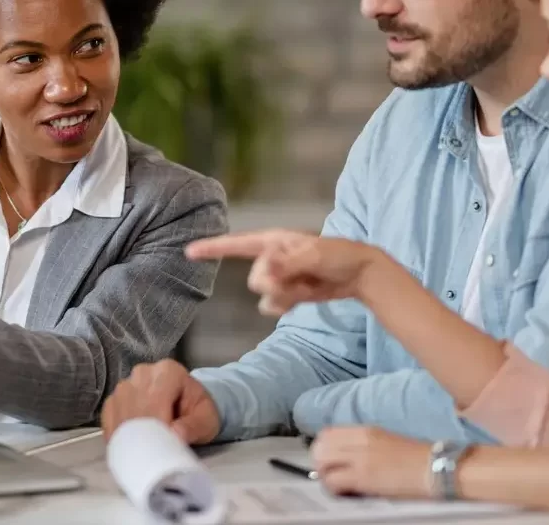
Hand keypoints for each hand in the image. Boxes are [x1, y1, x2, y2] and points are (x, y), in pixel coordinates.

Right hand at [100, 360, 220, 444]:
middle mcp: (143, 374)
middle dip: (143, 435)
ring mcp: (125, 385)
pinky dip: (118, 437)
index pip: (156, 400)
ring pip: (120, 414)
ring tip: (143, 454)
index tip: (164, 449)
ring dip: (129, 437)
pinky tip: (130, 449)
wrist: (187, 406)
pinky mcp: (113, 400)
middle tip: (153, 456)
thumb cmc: (198, 412)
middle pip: (136, 407)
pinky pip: (110, 420)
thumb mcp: (207, 420)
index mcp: (168, 372)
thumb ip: (194, 426)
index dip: (158, 427)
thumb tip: (176, 434)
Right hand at [185, 229, 382, 315]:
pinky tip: (303, 298)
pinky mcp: (287, 293)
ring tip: (306, 288)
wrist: (360, 273)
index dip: (212, 247)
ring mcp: (279, 277)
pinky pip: (273, 306)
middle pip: (255, 279)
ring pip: (264, 296)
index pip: (236, 244)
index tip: (189, 251)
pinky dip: (285, 306)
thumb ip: (287, 264)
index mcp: (273, 241)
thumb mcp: (314, 256)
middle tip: (298, 280)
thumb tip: (262, 274)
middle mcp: (271, 258)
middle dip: (274, 285)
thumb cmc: (339, 255)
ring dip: (283, 297)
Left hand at [310, 427, 432, 498]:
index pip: (327, 433)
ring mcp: (360, 458)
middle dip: (320, 462)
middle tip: (329, 474)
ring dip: (325, 475)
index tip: (329, 460)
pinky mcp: (363, 477)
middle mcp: (359, 441)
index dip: (323, 448)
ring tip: (336, 484)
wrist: (435, 468)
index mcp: (365, 430)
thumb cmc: (417, 458)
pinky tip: (344, 492)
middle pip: (320, 446)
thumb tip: (346, 455)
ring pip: (321, 462)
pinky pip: (333, 481)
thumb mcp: (386, 440)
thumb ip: (364, 444)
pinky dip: (333, 488)